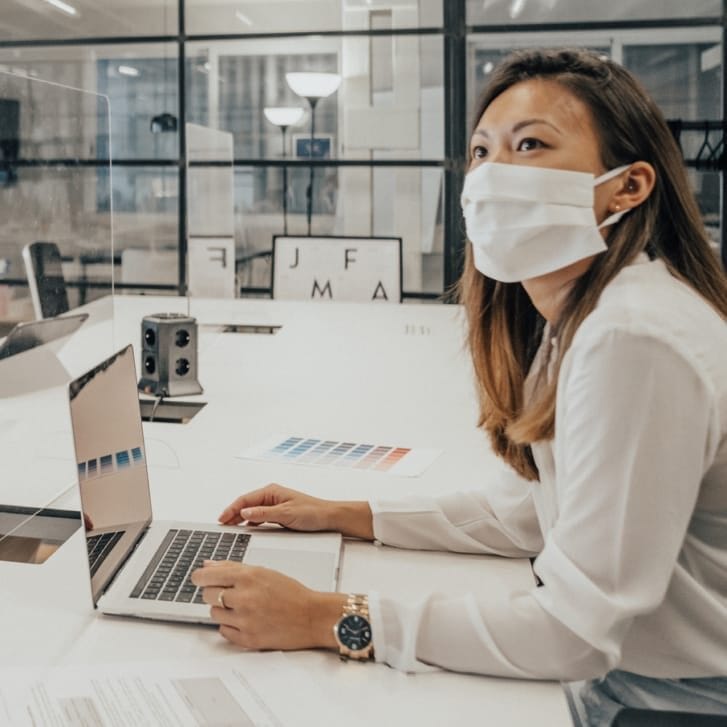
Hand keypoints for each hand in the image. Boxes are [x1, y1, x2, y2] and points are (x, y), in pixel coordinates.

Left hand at [191, 560, 344, 650]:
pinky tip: (244, 620)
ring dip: (222, 609)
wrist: (311, 616)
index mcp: (248, 577)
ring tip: (241, 606)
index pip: (208, 576)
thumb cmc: (291, 592)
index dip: (199, 577)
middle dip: (214, 592)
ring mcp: (245, 620)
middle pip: (208, 595)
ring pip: (214, 613)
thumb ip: (234, 567)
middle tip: (228, 592)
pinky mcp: (247, 639)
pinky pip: (223, 632)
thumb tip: (208, 565)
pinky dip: (230, 626)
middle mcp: (244, 597)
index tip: (198, 578)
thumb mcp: (264, 572)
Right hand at [218, 483, 373, 539]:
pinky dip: (251, 522)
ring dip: (240, 518)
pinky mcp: (279, 512)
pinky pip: (260, 516)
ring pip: (252, 511)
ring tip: (230, 528)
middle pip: (246, 504)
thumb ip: (263, 514)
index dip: (231, 509)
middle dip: (232, 514)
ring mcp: (275, 504)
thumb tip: (244, 513)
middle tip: (221, 525)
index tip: (222, 519)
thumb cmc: (311, 512)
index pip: (245, 500)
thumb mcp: (285, 514)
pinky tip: (246, 529)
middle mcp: (272, 495)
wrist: (328, 517)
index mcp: (271, 491)